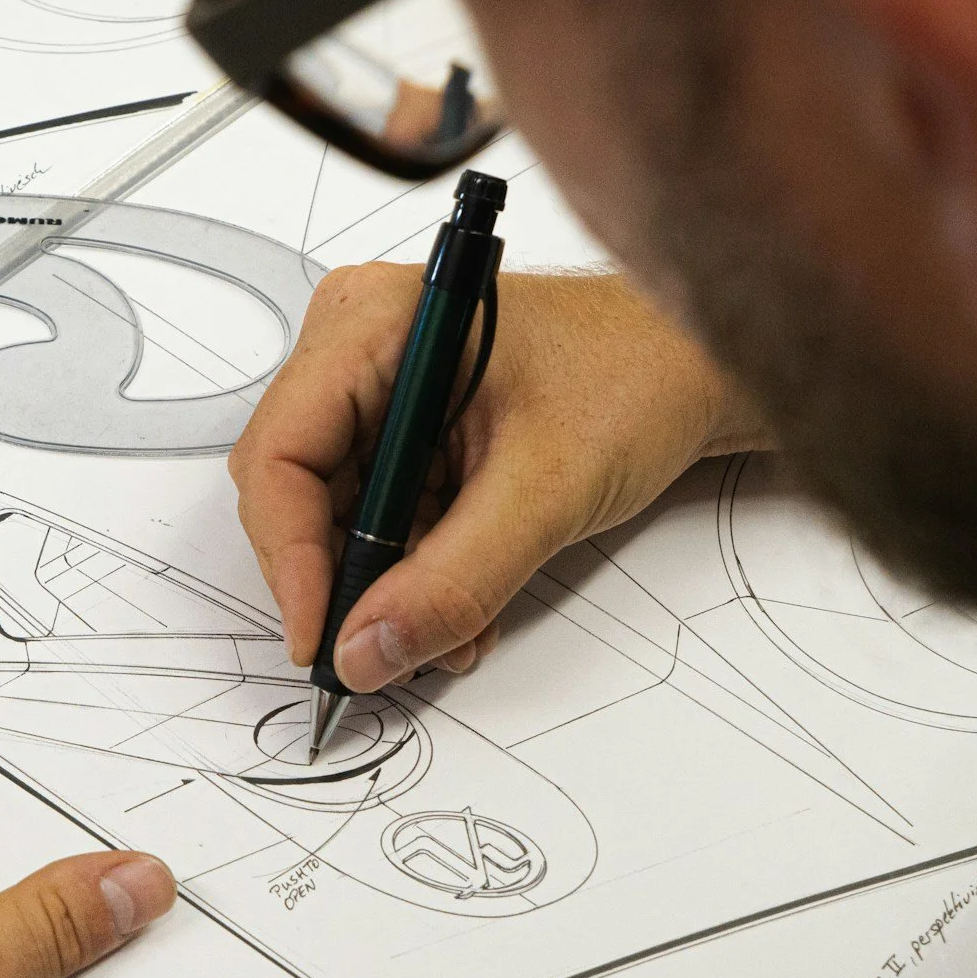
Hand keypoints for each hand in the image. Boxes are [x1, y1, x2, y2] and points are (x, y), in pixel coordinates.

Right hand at [230, 267, 770, 690]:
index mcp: (369, 325)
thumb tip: (368, 652)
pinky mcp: (409, 431)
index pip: (279, 456)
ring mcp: (380, 392)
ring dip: (388, 588)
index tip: (321, 637)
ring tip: (451, 631)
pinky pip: (381, 519)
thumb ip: (455, 581)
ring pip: (339, 519)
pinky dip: (416, 572)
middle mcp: (357, 351)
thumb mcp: (547, 490)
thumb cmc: (637, 375)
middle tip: (381, 651)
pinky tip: (464, 602)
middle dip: (344, 581)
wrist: (697, 366)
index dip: (289, 558)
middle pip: (297, 494)